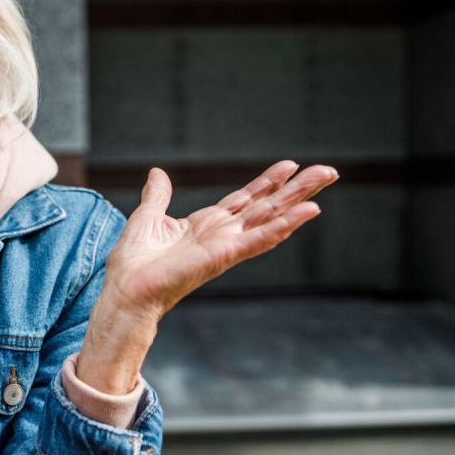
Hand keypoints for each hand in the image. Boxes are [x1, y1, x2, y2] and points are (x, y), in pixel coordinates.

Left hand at [103, 160, 337, 319]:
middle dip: (297, 188)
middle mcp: (223, 234)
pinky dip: (284, 224)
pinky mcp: (225, 256)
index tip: (290, 164)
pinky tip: (308, 211)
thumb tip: (158, 173)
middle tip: (328, 171)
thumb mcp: (147, 217)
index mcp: (207, 225)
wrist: (125, 290)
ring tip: (325, 180)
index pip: (246, 199)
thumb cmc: (133, 263)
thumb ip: (158, 196)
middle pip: (268, 205)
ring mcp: (227, 245)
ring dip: (300, 199)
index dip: (267, 182)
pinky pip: (260, 238)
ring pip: (271, 217)